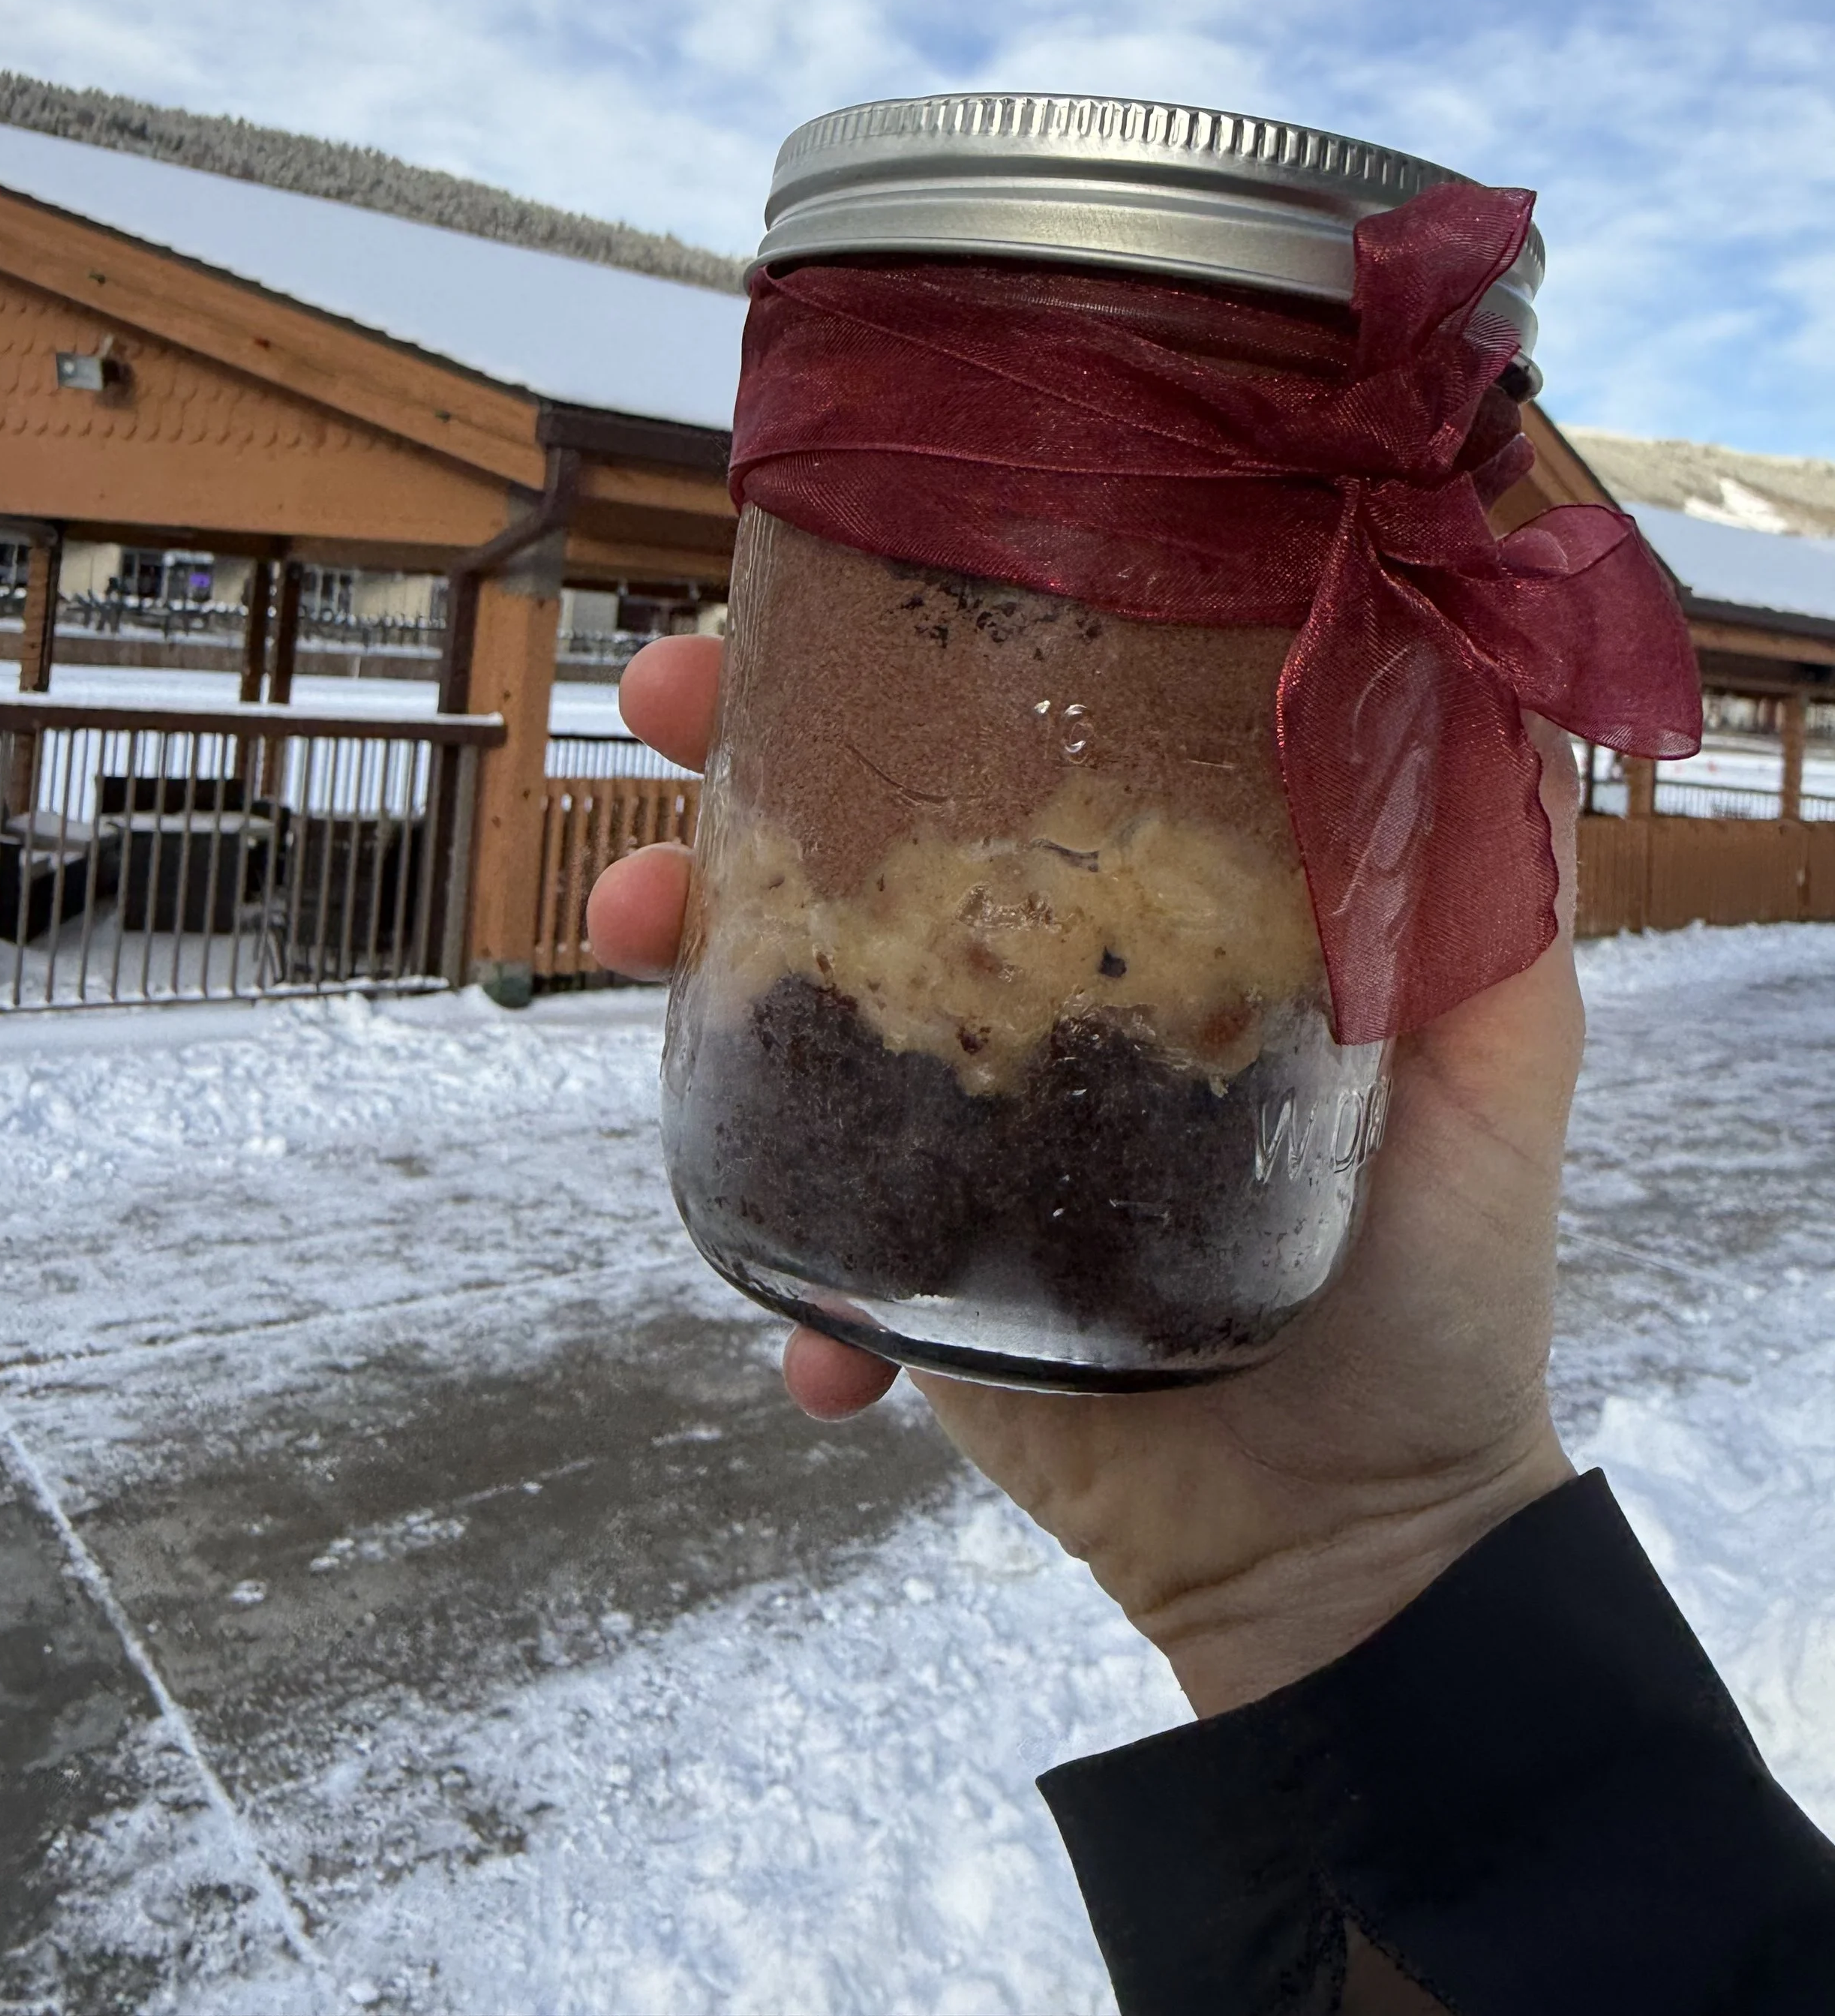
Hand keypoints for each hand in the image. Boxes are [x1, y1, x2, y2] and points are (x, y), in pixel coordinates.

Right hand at [589, 634, 1577, 1715]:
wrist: (1356, 1535)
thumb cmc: (1443, 1286)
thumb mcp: (1495, 1054)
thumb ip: (1490, 886)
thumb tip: (1489, 672)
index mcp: (1152, 931)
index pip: (1022, 758)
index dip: (924, 666)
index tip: (842, 594)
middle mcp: (1037, 1006)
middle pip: (864, 853)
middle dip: (744, 763)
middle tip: (663, 711)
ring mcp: (956, 1133)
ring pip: (783, 1012)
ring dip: (686, 960)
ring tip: (634, 933)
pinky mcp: (906, 1266)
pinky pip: (801, 1240)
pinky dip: (790, 1283)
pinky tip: (828, 1348)